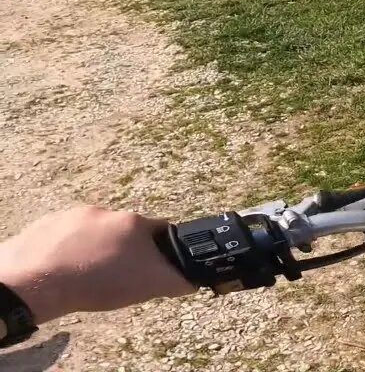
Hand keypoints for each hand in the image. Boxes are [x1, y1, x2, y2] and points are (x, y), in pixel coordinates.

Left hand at [0, 206, 194, 322]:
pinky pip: (66, 235)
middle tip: (117, 274)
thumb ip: (177, 280)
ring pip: (95, 232)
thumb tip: (193, 280)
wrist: (38, 282)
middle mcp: (108, 211)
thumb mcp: (148, 286)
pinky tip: (64, 269)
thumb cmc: (97, 281)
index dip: (160, 251)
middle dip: (125, 249)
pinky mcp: (48, 224)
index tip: (151, 267)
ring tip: (86, 273)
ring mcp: (75, 216)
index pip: (161, 231)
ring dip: (96, 247)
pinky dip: (68, 249)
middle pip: (126, 231)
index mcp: (135, 222)